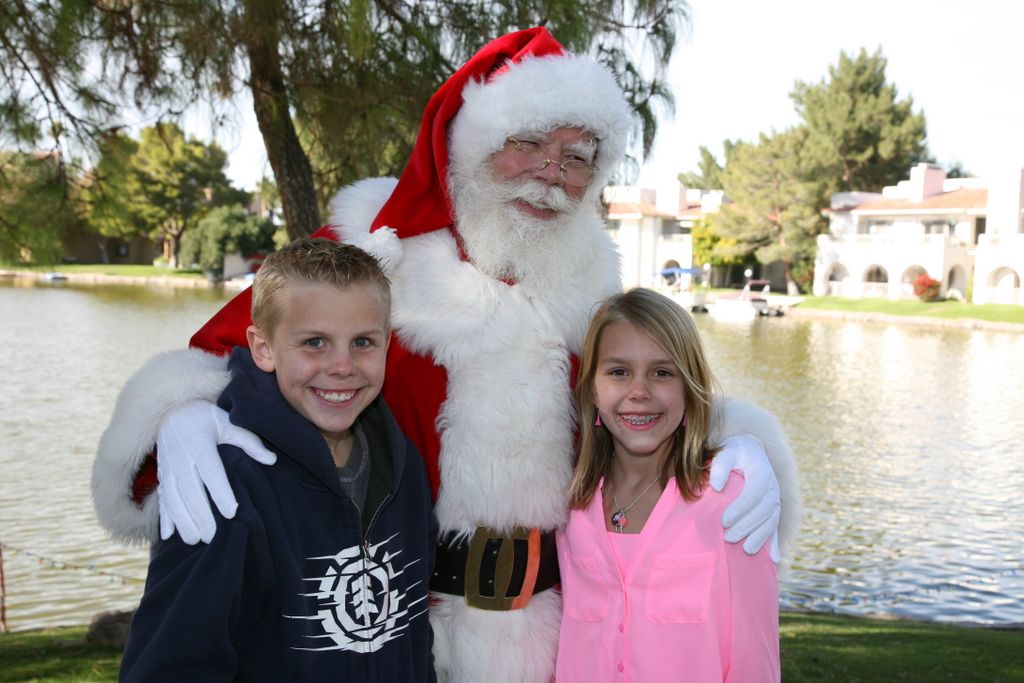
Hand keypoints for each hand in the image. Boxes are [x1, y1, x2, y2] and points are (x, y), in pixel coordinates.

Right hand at [155, 401, 275, 543]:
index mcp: (200, 444)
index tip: (232, 512)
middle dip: (200, 515)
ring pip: (172, 499)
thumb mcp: (229, 423)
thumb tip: (272, 460)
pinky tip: (167, 536)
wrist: (173, 411)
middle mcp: (181, 458)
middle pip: (190, 491)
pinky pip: (161, 499)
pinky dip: (163, 518)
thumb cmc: (207, 419)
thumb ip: (249, 442)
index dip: (221, 493)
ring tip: (195, 540)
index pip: (211, 472)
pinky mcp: (161, 476)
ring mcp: (168, 468)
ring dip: (182, 521)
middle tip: (213, 536)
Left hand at [709, 437, 780, 562]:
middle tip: (728, 538)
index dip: (741, 508)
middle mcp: (773, 486)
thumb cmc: (733, 454)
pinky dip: (775, 543)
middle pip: (765, 510)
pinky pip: (776, 527)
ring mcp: (776, 499)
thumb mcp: (725, 453)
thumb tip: (716, 487)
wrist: (749, 452)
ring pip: (772, 521)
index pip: (755, 492)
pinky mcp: (774, 510)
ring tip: (745, 550)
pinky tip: (774, 559)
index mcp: (762, 471)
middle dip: (747, 526)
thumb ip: (720, 467)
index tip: (724, 520)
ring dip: (760, 537)